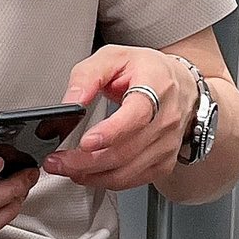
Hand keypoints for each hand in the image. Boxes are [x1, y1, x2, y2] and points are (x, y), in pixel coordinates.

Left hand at [44, 47, 199, 192]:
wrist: (181, 85)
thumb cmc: (148, 70)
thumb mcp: (113, 57)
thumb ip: (87, 76)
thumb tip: (71, 101)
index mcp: (156, 87)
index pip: (137, 116)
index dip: (111, 132)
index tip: (85, 142)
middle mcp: (166, 119)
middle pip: (125, 151)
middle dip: (86, 161)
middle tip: (58, 160)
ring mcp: (166, 144)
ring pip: (127, 172)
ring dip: (91, 175)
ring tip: (66, 168)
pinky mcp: (163, 163)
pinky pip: (132, 180)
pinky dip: (106, 181)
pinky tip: (87, 174)